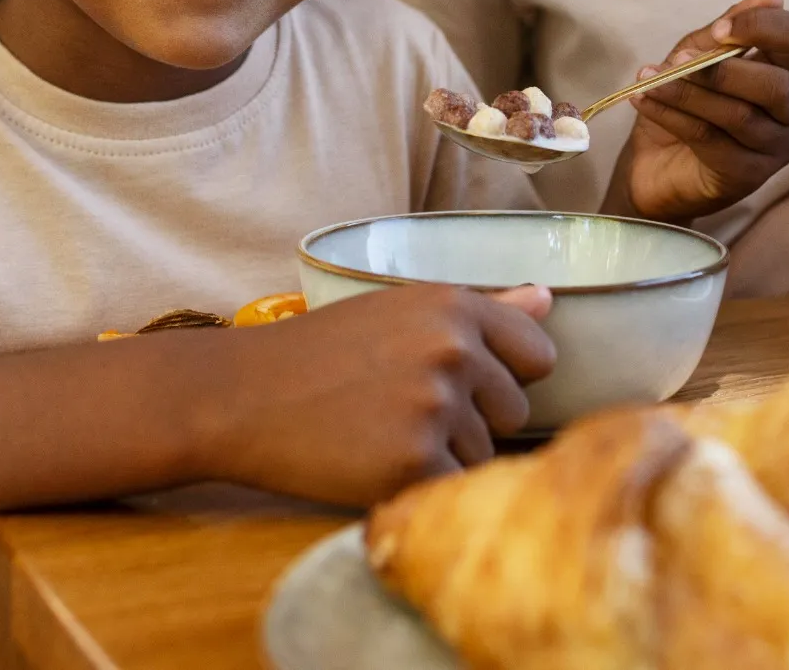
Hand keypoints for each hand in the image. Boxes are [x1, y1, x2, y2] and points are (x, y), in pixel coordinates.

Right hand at [192, 283, 555, 507]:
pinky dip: (420, 488)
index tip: (456, 382)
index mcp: (454, 306)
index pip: (537, 355)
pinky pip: (452, 489)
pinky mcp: (413, 462)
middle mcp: (453, 350)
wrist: (241, 396)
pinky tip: (374, 464)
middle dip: (470, 420)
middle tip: (400, 409)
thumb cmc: (320, 352)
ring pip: (482, 455)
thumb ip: (481, 309)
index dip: (501, 376)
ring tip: (379, 434)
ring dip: (442, 457)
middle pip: (513, 411)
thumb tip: (548, 298)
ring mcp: (434, 407)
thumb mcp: (398, 312)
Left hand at [602, 0, 788, 223]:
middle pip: (776, 85)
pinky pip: (711, 140)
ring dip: (687, 93)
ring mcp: (775, 147)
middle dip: (722, 70)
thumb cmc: (682, 105)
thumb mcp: (695, 57)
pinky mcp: (749, 176)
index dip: (764, 27)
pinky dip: (673, 116)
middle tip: (677, 62)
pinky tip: (644, 102)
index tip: (720, 29)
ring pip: (738, 115)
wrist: (652, 165)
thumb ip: (726, 30)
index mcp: (785, 72)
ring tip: (649, 80)